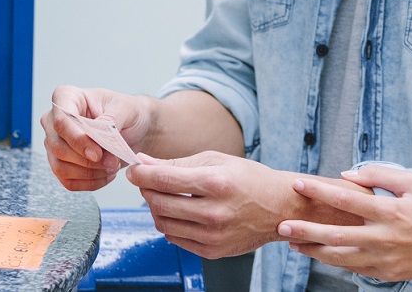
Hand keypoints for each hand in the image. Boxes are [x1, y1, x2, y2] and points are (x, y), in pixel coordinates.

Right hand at [41, 85, 152, 191]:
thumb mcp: (126, 108)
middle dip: (87, 160)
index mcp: (67, 97)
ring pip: (61, 167)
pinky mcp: (62, 163)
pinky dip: (89, 183)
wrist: (135, 128)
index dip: (77, 139)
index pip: (61, 120)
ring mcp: (55, 143)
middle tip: (112, 161)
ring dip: (89, 173)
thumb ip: (110, 119)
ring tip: (112, 166)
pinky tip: (106, 175)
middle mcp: (54, 120)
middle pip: (58, 147)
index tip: (97, 153)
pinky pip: (68, 181)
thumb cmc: (129, 112)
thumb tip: (96, 134)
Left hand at [126, 151, 295, 257]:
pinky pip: (175, 238)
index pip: (164, 180)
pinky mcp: (212, 251)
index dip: (141, 174)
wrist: (278, 207)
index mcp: (216, 182)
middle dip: (146, 189)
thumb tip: (145, 163)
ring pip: (163, 223)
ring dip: (156, 208)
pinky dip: (170, 224)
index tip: (133, 170)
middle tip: (148, 180)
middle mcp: (214, 212)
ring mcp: (212, 235)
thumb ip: (178, 164)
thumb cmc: (250, 179)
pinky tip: (179, 212)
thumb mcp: (217, 160)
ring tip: (165, 196)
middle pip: (159, 203)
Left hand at [276, 164, 411, 283]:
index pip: (346, 199)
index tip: (298, 184)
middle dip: (306, 230)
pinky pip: (353, 267)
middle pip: (335, 234)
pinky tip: (318, 254)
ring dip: (313, 250)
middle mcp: (383, 237)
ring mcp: (383, 259)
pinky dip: (333, 261)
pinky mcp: (385, 274)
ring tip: (292, 243)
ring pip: (339, 257)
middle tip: (282, 224)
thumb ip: (379, 174)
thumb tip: (346, 176)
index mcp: (390, 210)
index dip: (319, 191)